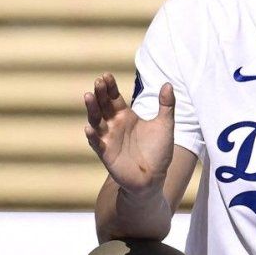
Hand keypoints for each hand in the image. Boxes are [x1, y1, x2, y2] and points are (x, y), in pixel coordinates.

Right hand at [83, 73, 174, 196]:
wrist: (154, 178)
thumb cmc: (159, 151)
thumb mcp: (165, 125)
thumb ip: (166, 105)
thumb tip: (167, 83)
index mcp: (126, 116)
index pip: (114, 98)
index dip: (110, 87)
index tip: (106, 75)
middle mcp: (114, 125)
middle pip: (103, 106)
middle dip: (100, 93)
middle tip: (98, 81)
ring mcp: (109, 139)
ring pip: (96, 121)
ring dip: (91, 110)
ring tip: (88, 97)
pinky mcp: (107, 154)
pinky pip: (97, 144)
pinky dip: (93, 136)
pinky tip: (89, 128)